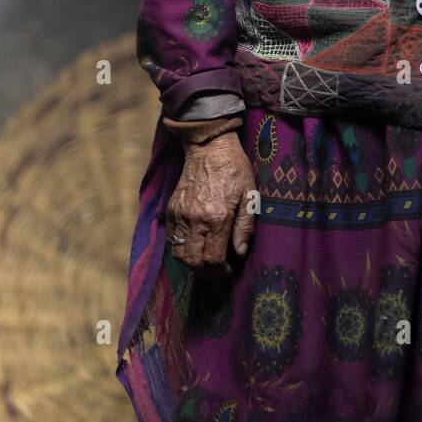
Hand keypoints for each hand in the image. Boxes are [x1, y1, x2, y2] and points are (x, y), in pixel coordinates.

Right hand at [166, 132, 256, 276]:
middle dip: (206, 273)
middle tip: (217, 273)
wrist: (209, 148)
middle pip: (193, 261)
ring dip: (191, 264)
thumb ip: (245, 226)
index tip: (228, 272)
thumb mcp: (249, 194)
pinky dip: (180, 249)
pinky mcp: (171, 209)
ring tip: (205, 263)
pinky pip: (171, 239)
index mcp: (217, 217)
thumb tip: (240, 253)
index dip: (220, 272)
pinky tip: (193, 247)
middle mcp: (196, 219)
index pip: (213, 259)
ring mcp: (180, 215)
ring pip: (178, 254)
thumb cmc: (234, 169)